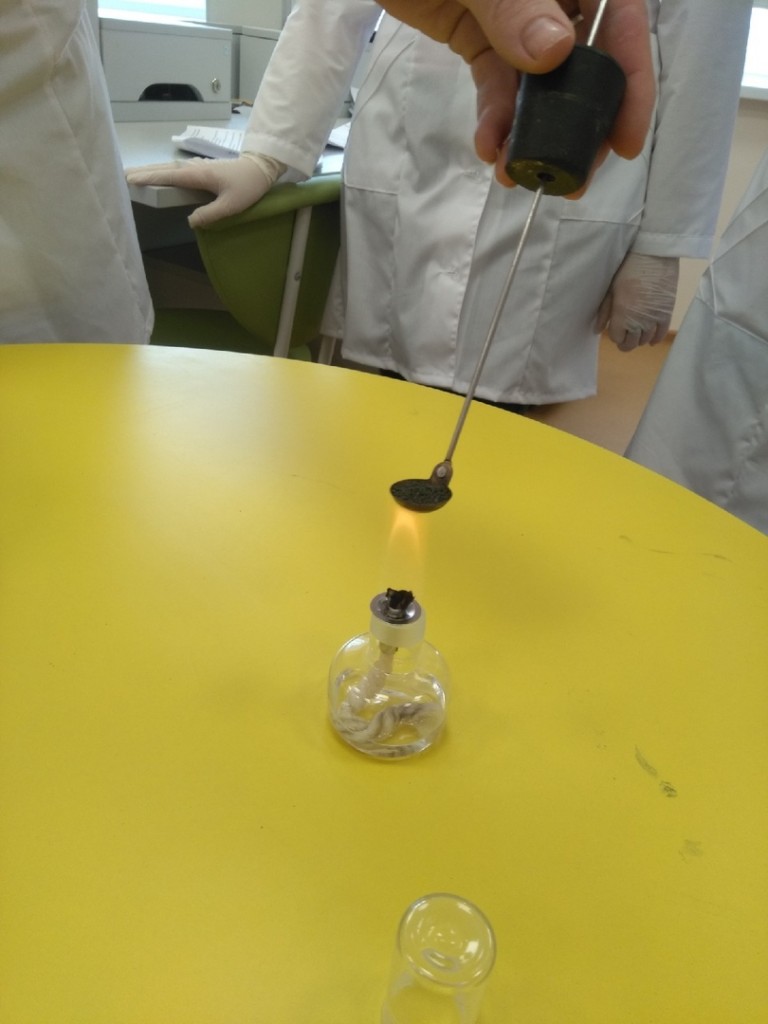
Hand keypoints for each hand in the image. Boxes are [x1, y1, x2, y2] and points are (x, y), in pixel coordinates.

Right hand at [125, 153, 285, 227]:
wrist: (261, 169)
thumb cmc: (248, 186)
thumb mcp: (231, 205)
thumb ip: (210, 214)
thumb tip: (190, 221)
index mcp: (199, 175)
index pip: (168, 177)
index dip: (150, 178)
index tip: (131, 180)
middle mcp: (195, 168)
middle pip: (164, 170)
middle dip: (144, 172)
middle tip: (122, 175)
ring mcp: (198, 168)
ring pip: (170, 169)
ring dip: (152, 171)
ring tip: (135, 175)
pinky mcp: (203, 170)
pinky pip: (178, 171)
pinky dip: (165, 172)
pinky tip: (160, 175)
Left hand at [377, 1, 654, 181]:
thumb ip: (515, 6)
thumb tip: (556, 50)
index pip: (619, 19)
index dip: (630, 79)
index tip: (625, 139)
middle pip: (585, 61)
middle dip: (577, 124)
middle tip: (570, 177)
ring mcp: (518, 17)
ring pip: (540, 82)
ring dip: (530, 132)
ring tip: (515, 174)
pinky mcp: (483, 37)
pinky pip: (497, 83)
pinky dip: (494, 116)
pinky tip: (488, 146)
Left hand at [596, 253, 679, 350]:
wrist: (654, 255)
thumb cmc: (627, 269)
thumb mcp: (611, 290)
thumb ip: (604, 312)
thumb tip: (597, 331)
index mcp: (622, 315)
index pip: (617, 338)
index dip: (615, 336)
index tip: (614, 330)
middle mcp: (639, 321)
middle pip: (631, 343)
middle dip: (626, 341)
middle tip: (624, 335)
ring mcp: (654, 319)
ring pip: (645, 340)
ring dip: (639, 339)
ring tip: (636, 332)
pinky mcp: (667, 313)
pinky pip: (661, 333)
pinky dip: (655, 338)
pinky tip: (650, 339)